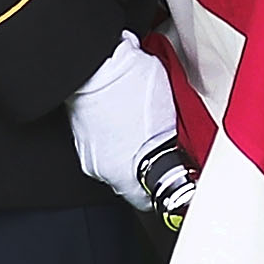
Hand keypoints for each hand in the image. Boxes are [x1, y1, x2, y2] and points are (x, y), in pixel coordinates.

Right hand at [68, 31, 178, 211]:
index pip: (144, 201)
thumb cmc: (130, 86)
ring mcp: (87, 149)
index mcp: (122, 172)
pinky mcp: (81, 131)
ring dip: (132, 149)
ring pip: (117, 159)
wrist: (99, 62)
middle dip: (148, 165)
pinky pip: (105, 142)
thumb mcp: (169, 116)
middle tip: (164, 147)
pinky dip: (118, 134)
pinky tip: (129, 115)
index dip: (161, 191)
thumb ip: (174, 141)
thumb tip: (183, 150)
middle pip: (130, 179)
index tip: (172, 180)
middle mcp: (99, 167)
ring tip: (145, 126)